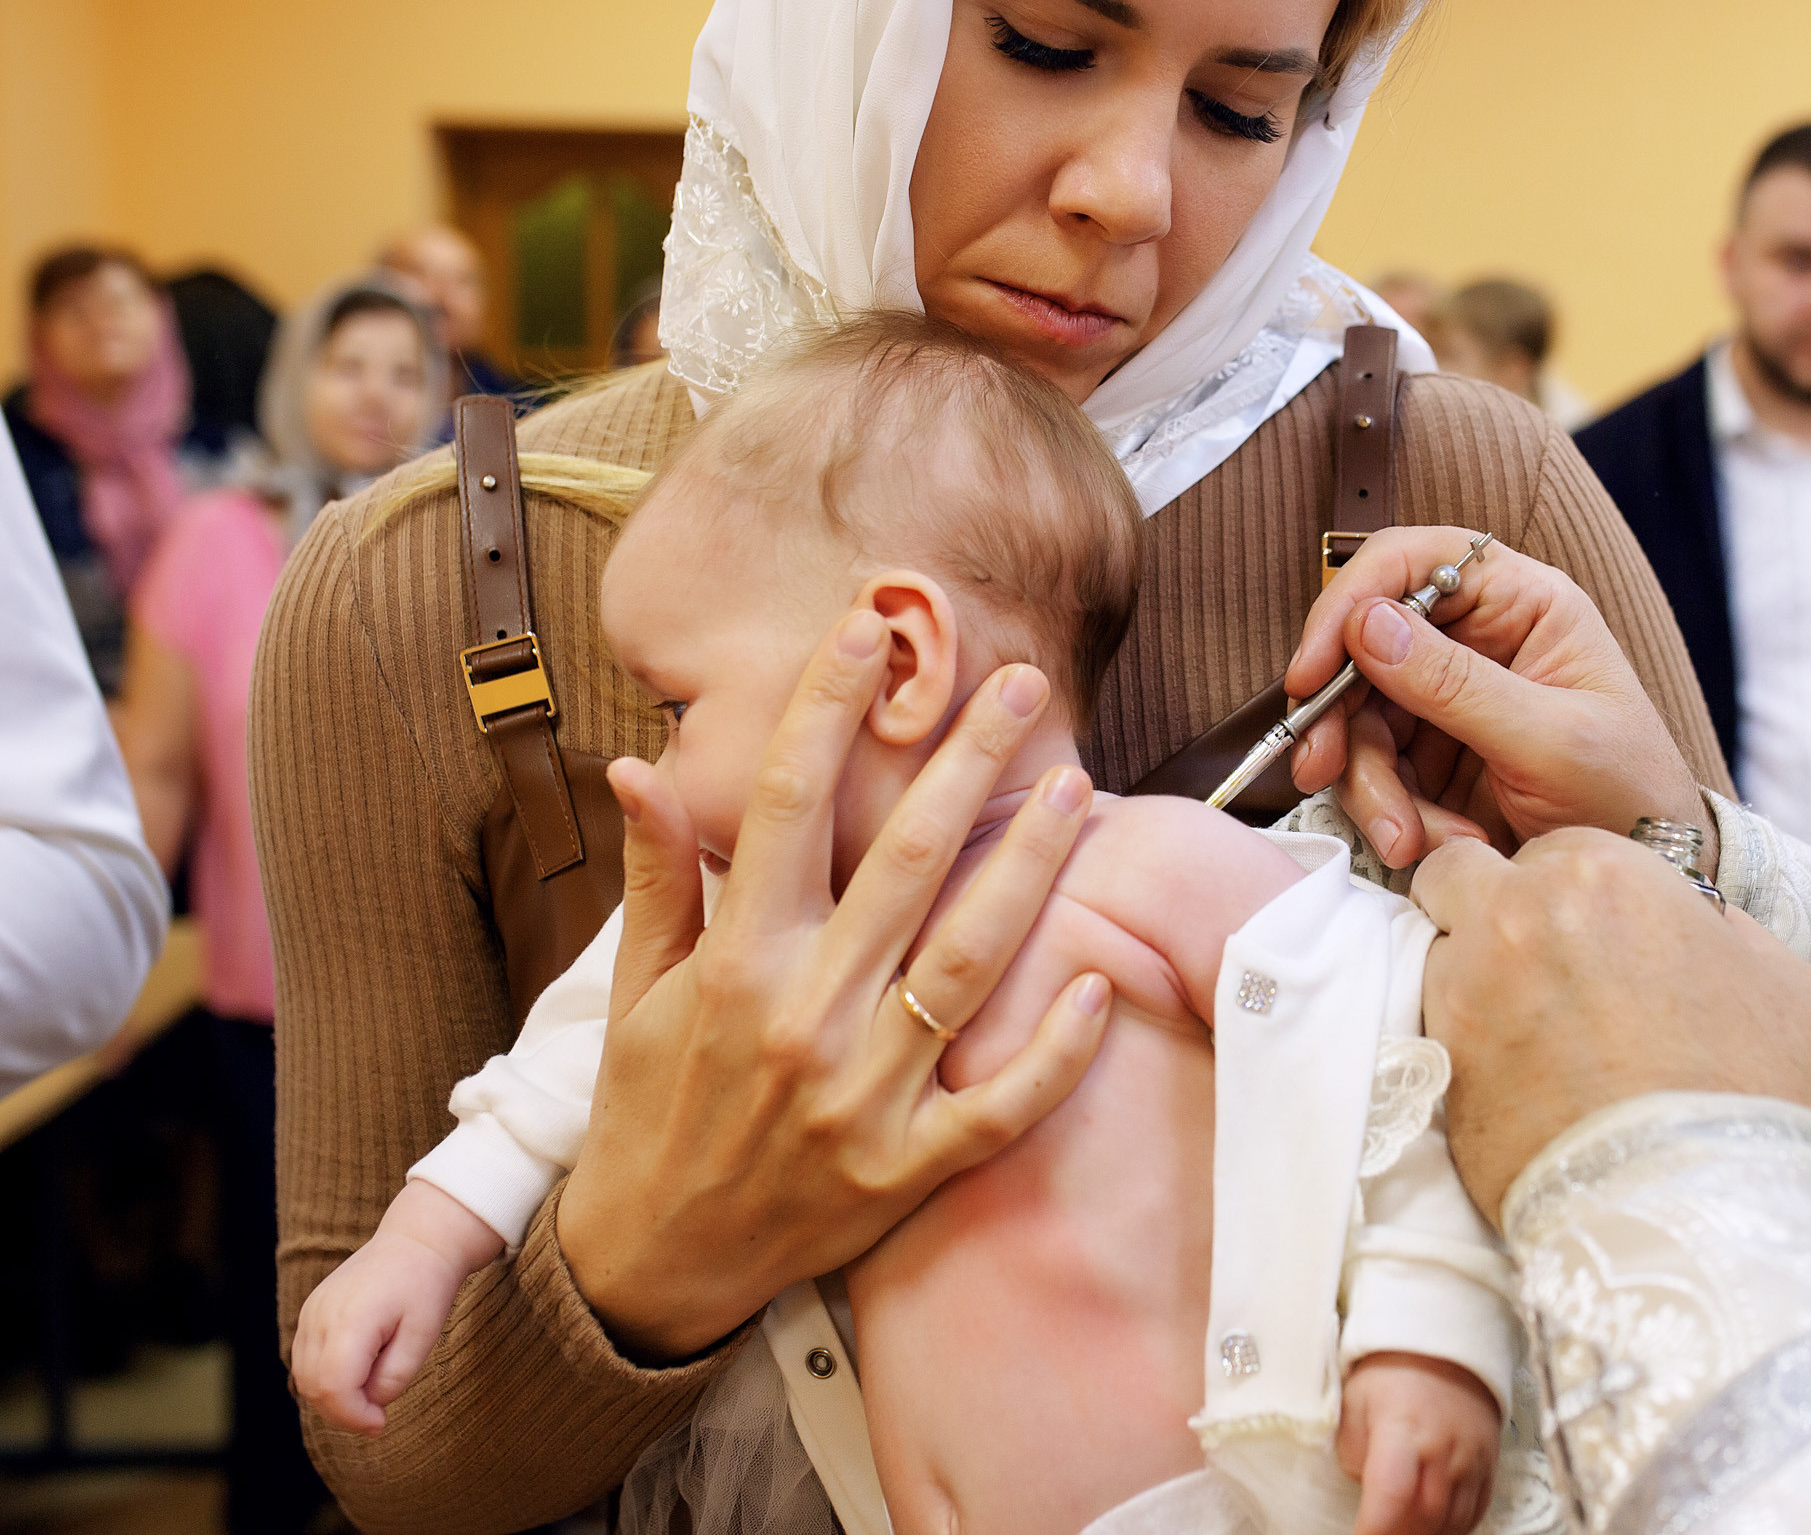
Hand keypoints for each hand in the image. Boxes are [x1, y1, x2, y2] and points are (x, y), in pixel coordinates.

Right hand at [291, 1180, 504, 1435]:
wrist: (417, 1241)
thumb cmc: (426, 1287)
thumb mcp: (424, 1336)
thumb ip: (394, 1378)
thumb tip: (369, 1405)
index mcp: (350, 1320)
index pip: (333, 1388)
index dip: (353, 1417)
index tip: (381, 1425)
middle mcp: (320, 1316)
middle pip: (314, 1387)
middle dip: (343, 1413)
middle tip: (378, 1420)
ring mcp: (310, 1312)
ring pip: (304, 1376)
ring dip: (332, 1398)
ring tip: (370, 1399)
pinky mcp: (310, 1311)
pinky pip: (305, 1359)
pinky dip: (325, 1378)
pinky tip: (358, 1376)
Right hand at [556, 613, 1113, 1359]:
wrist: (653, 1263)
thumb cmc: (649, 1109)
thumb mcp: (635, 991)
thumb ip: (657, 876)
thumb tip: (638, 763)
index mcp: (733, 964)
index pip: (784, 808)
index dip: (826, 710)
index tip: (864, 630)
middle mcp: (801, 1020)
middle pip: (900, 865)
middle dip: (964, 764)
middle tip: (1019, 683)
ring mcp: (862, 1099)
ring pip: (966, 965)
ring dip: (1027, 871)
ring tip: (1076, 789)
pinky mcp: (908, 1169)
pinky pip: (999, 1104)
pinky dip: (1050, 1050)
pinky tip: (1093, 981)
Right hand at [1283, 529, 1710, 872]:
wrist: (1649, 874)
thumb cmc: (1629, 796)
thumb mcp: (1551, 741)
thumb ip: (1458, 685)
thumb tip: (1368, 624)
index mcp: (1522, 604)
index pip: (1413, 562)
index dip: (1351, 602)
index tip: (1314, 670)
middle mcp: (1478, 640)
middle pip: (1366, 649)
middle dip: (1343, 718)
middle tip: (1323, 769)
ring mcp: (1449, 700)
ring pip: (1360, 718)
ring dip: (1369, 783)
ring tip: (1408, 838)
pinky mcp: (1433, 757)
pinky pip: (1376, 772)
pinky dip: (1390, 813)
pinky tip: (1437, 844)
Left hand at [1337, 1352, 1501, 1534]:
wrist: (1444, 1344)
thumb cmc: (1391, 1373)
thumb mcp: (1354, 1401)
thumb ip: (1355, 1454)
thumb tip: (1365, 1491)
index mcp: (1402, 1429)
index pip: (1391, 1494)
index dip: (1373, 1530)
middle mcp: (1442, 1448)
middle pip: (1424, 1516)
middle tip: (1378, 1533)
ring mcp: (1471, 1458)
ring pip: (1452, 1520)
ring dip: (1426, 1534)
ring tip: (1401, 1530)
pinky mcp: (1488, 1462)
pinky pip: (1475, 1511)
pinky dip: (1454, 1527)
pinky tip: (1432, 1525)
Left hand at [1415, 830, 1810, 1223]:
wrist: (1705, 1225)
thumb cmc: (1761, 1100)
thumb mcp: (1784, 980)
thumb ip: (1719, 926)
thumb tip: (1692, 921)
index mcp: (1602, 874)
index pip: (1555, 847)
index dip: (1575, 893)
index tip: (1596, 934)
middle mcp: (1516, 918)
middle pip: (1462, 879)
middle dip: (1489, 907)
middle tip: (1540, 965)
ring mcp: (1466, 996)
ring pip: (1438, 956)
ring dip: (1473, 980)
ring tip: (1533, 1039)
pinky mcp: (1439, 1073)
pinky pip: (1432, 1033)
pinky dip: (1463, 1047)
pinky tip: (1514, 1082)